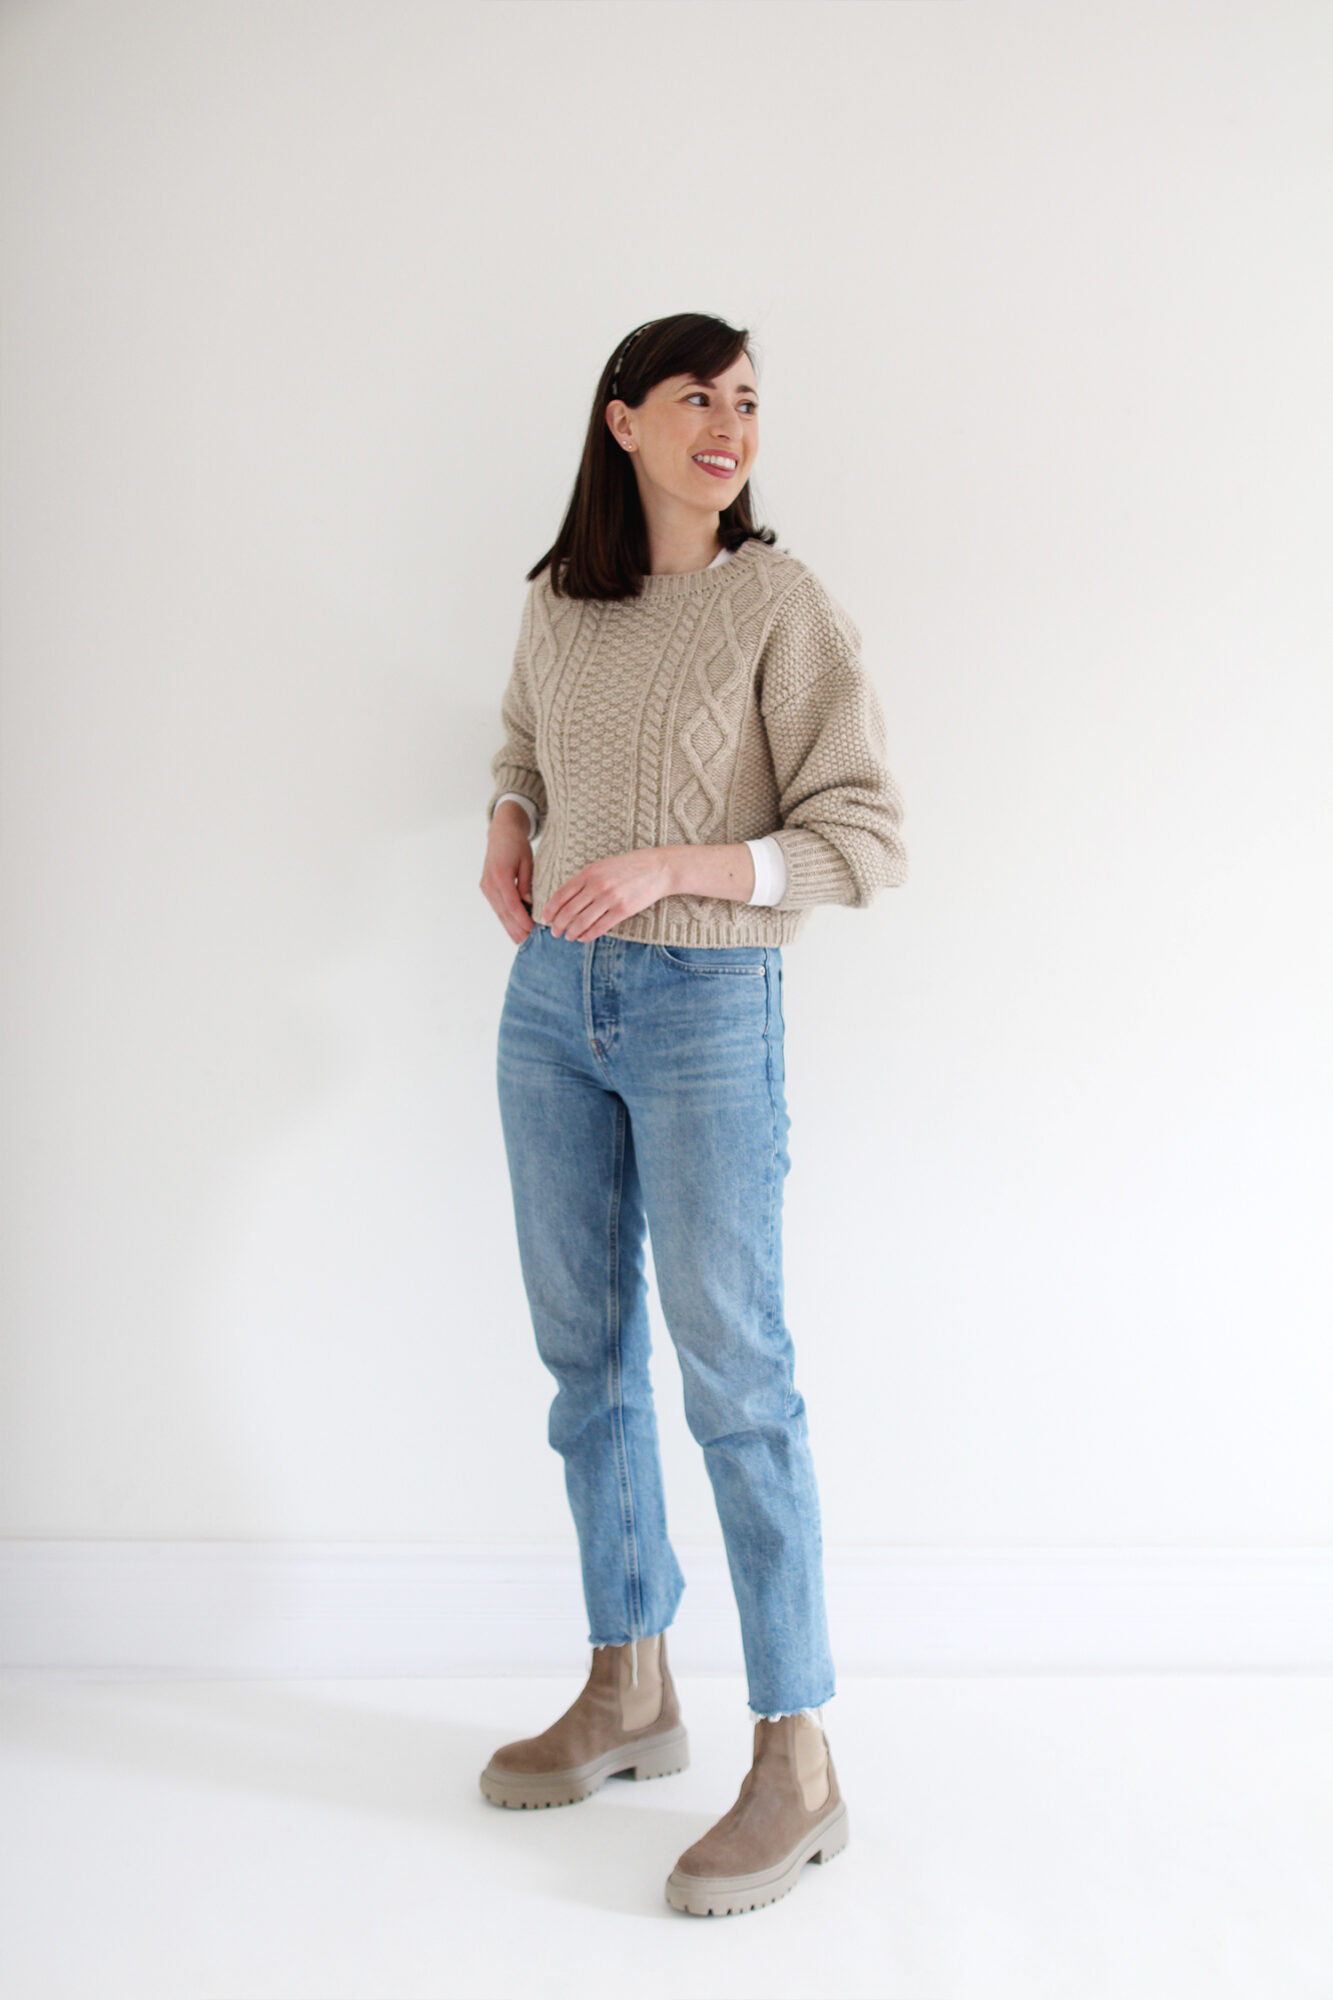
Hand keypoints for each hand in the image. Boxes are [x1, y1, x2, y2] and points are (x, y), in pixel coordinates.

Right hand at [480, 802, 535, 942]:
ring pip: (499, 913)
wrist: (501, 833)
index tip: (532, 930)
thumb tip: (529, 903)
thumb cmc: (517, 844)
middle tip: (529, 944)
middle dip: (517, 929)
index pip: (512, 904)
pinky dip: (506, 919)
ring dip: (510, 928)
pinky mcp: (487, 889)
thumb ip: (527, 883)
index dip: (522, 919)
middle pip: (504, 912)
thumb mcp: (527, 861)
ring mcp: (486, 887)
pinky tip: (515, 929)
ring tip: (522, 942)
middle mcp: (490, 884)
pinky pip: (498, 908)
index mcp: (500, 875)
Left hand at [542, 847, 673, 941]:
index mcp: (589, 872)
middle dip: (558, 924)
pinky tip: (583, 938)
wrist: (658, 868)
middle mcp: (597, 885)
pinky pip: (599, 927)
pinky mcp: (623, 910)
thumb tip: (567, 899)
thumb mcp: (603, 866)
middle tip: (554, 932)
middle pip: (568, 910)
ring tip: (567, 937)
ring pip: (582, 921)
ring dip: (571, 932)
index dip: (550, 910)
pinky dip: (588, 935)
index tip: (545, 919)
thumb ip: (585, 880)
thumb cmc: (629, 867)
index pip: (561, 894)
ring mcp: (610, 898)